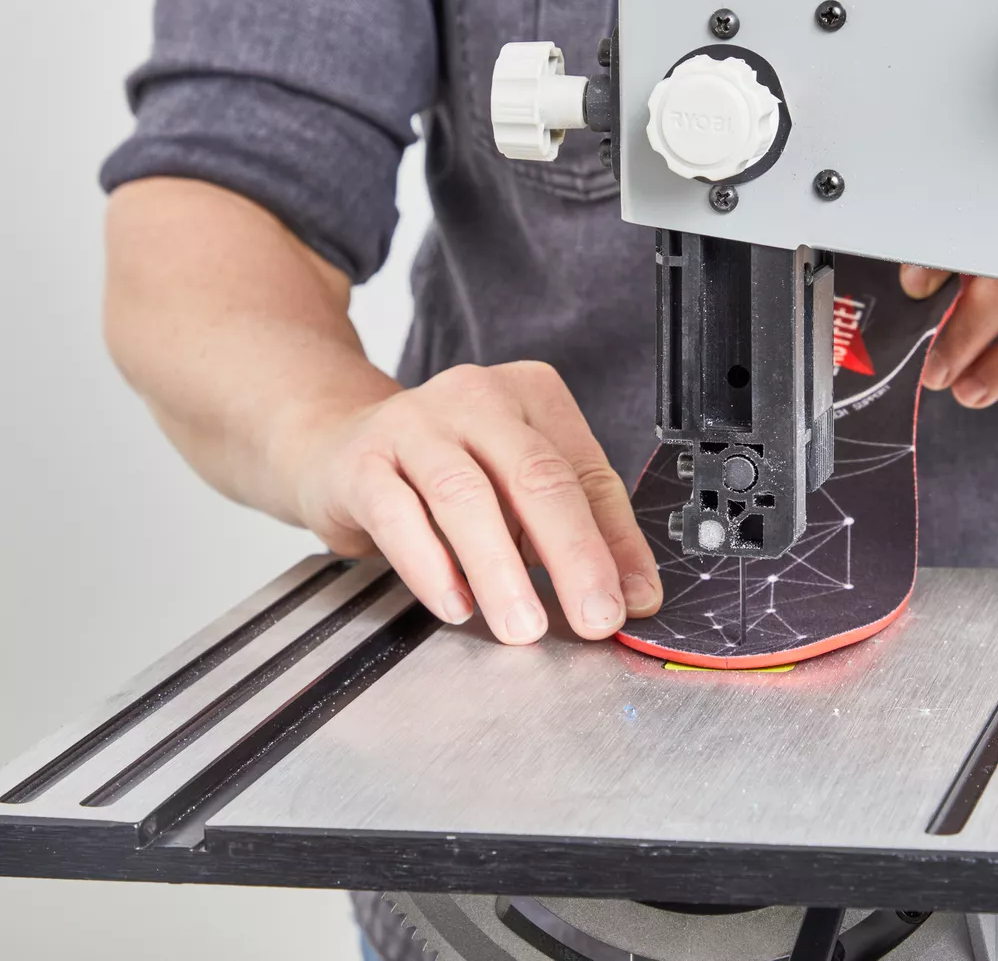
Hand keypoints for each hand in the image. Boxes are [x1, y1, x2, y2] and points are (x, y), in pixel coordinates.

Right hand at [288, 362, 661, 643]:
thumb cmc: (447, 471)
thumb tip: (632, 594)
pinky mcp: (362, 461)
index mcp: (532, 397)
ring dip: (500, 570)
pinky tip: (454, 604)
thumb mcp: (521, 492)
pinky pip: (398, 514)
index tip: (630, 601)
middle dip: (572, 555)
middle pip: (536, 477)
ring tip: (523, 626)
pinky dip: (429, 566)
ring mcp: (415, 424)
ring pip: (466, 495)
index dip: (615, 543)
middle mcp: (476, 398)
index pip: (588, 473)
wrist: (338, 446)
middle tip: (592, 615)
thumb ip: (582, 533)